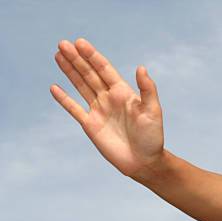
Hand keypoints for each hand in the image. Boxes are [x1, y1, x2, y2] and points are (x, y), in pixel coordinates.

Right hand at [50, 38, 163, 177]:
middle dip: (77, 59)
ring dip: (70, 71)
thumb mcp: (153, 111)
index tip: (80, 42)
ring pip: (81, 86)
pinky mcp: (91, 125)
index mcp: (124, 92)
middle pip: (89, 74)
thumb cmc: (153, 137)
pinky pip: (74, 109)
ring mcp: (99, 111)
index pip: (104, 69)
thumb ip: (147, 89)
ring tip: (58, 54)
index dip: (92, 56)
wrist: (144, 162)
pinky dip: (64, 99)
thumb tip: (141, 67)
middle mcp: (109, 98)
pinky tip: (54, 88)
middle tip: (62, 43)